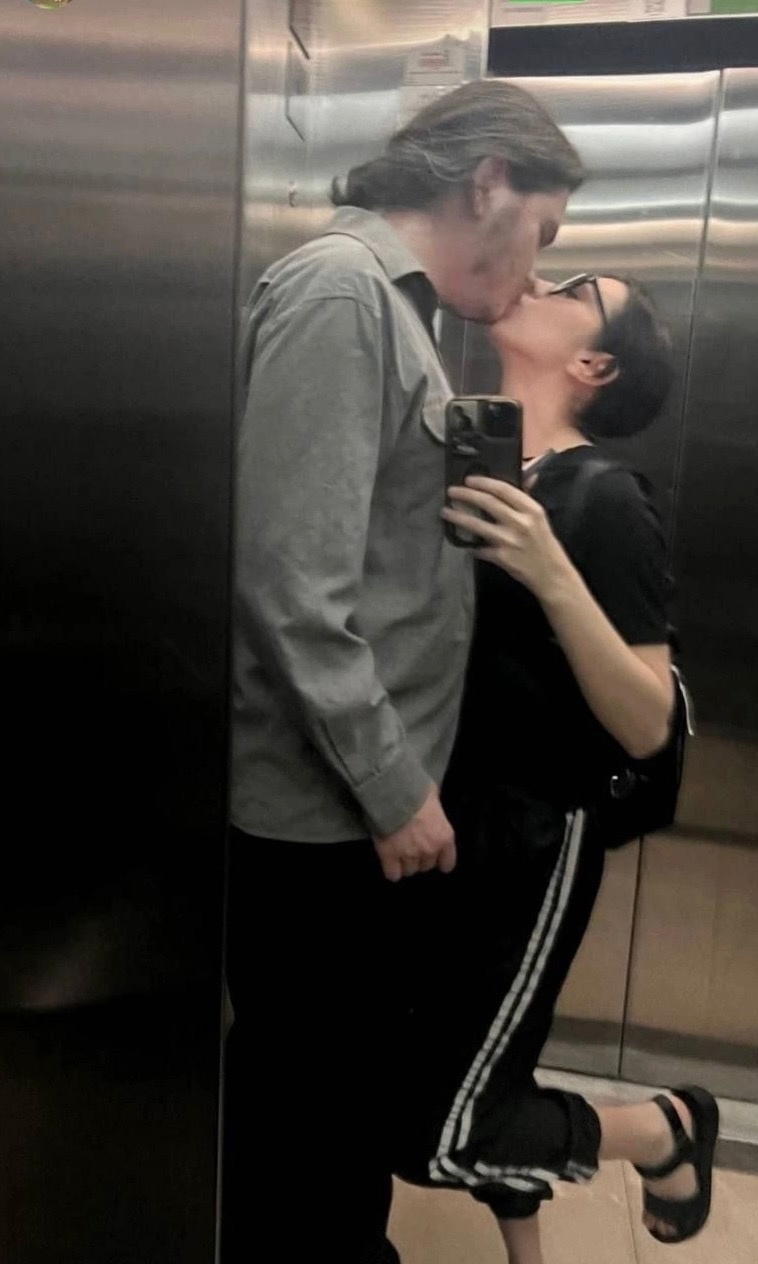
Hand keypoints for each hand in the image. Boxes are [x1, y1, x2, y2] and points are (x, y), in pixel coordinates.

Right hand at [373, 787, 455, 882]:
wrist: (392, 791)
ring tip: (399, 852)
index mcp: (444, 837)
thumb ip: (435, 811)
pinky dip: (391, 870)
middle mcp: (429, 850)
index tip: (435, 857)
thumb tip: (432, 809)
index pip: (448, 863)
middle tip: (412, 846)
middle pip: (426, 866)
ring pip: (409, 871)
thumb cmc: (416, 789)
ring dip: (405, 864)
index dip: (440, 860)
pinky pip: (392, 874)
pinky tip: (389, 862)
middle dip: (420, 858)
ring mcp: (409, 855)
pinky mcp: (389, 856)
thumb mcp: (434, 797)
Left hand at [442, 475, 567, 598]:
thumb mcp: (540, 518)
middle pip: (487, 503)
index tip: (469, 480)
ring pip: (478, 525)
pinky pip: (480, 549)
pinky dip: (471, 546)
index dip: (483, 483)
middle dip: (466, 495)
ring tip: (445, 512)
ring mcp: (509, 541)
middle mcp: (520, 523)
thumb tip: (528, 473)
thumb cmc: (545, 544)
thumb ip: (528, 496)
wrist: (552, 575)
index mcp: (531, 510)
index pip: (503, 490)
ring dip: (458, 517)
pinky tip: (464, 543)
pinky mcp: (501, 557)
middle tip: (451, 492)